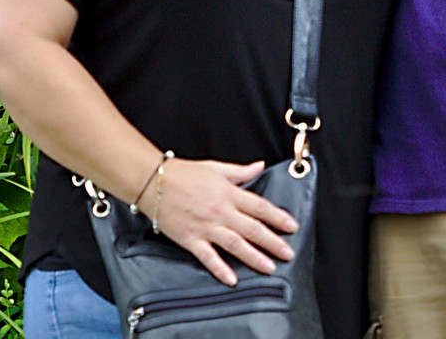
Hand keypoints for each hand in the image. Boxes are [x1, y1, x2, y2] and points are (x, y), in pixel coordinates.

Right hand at [149, 158, 299, 285]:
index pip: (260, 207)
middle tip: (288, 253)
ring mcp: (206, 226)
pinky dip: (220, 268)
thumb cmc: (184, 173)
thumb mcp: (217, 168)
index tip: (292, 226)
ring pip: (236, 244)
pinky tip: (232, 279)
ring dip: (254, 257)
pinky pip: (208, 257)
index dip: (278, 217)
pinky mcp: (190, 239)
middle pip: (253, 229)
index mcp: (229, 193)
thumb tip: (260, 166)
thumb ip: (241, 172)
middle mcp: (221, 211)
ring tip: (269, 267)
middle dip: (273, 242)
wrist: (153, 181)